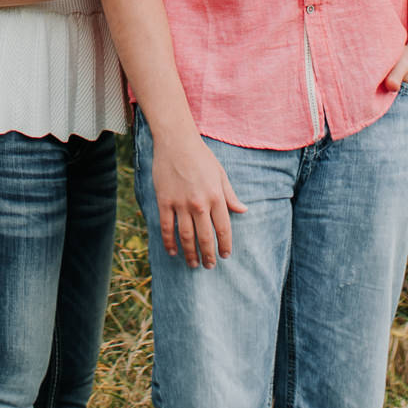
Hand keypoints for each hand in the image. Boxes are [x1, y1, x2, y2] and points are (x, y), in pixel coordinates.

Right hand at [146, 127, 245, 268]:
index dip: (225, 245)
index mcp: (216, 197)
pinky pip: (167, 227)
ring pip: (186, 236)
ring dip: (190, 253)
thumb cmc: (201, 156)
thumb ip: (230, 195)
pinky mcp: (165, 201)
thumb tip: (243, 210)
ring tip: (193, 263)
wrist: (176, 142)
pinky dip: (170, 242)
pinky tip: (173, 251)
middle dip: (208, 254)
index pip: (223, 229)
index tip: (224, 256)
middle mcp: (199, 203)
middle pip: (205, 237)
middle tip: (209, 266)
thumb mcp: (220, 174)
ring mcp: (180, 203)